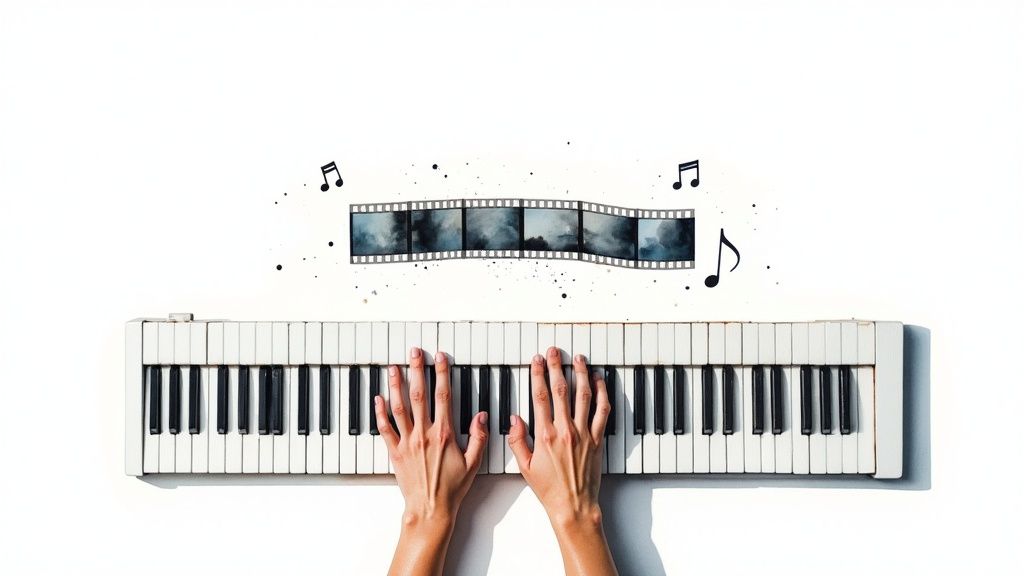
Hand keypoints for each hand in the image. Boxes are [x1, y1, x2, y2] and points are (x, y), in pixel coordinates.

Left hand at [376, 347, 487, 575]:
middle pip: (419, 395)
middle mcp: (423, 434)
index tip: (440, 358)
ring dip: (396, 385)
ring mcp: (407, 442)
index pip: (443, 396)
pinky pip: (385, 428)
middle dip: (417, 370)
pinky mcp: (395, 452)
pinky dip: (381, 412)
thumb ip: (479, 437)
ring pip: (399, 407)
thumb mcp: (474, 463)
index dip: (442, 374)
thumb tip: (483, 416)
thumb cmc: (452, 488)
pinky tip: (379, 399)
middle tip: (414, 353)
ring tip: (394, 368)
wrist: (430, 509)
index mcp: (444, 434)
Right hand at [507, 347, 617, 575]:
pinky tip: (599, 380)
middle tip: (554, 351)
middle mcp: (565, 430)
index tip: (537, 361)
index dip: (538, 375)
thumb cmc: (549, 489)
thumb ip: (517, 440)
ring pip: (583, 395)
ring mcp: (584, 433)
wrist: (573, 505)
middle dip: (557, 367)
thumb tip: (514, 418)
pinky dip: (603, 393)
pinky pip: (602, 411)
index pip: (540, 396)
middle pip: (561, 390)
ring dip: (580, 374)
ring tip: (578, 358)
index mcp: (545, 435)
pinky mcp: (597, 439)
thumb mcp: (525, 466)